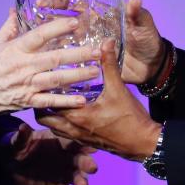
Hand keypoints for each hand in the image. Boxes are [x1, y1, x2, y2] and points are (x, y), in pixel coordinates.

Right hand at [0, 9, 99, 127]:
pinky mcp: (26, 101)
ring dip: (78, 76)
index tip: (76, 22)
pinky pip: (49, 102)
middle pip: (56, 58)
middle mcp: (24, 66)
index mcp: (16, 48)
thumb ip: (9, 27)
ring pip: (57, 79)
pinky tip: (82, 100)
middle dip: (79, 54)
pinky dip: (66, 101)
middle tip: (98, 49)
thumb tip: (17, 10)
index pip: (41, 34)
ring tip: (97, 71)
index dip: (59, 27)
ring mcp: (26, 85)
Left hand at [1, 122, 98, 184]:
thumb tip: (22, 127)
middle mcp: (65, 157)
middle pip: (80, 159)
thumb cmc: (18, 147)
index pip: (73, 140)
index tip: (92, 146)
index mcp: (59, 140)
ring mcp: (63, 173)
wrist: (10, 166)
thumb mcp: (17, 140)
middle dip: (87, 163)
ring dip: (81, 181)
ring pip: (76, 177)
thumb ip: (22, 136)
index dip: (82, 143)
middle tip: (92, 168)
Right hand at [33, 0, 164, 86]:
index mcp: (98, 17)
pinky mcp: (90, 66)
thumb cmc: (148, 40)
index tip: (42, 2)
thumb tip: (135, 0)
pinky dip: (61, 73)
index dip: (56, 3)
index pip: (72, 6)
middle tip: (30, 27)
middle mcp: (88, 32)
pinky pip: (72, 68)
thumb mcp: (144, 25)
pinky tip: (49, 78)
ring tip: (35, 51)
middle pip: (61, 26)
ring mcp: (87, 50)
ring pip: (62, 48)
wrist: (153, 66)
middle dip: (45, 25)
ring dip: (50, 49)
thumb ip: (137, 14)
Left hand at [36, 40, 160, 161]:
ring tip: (51, 99)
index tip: (41, 77)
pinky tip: (67, 113)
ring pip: (53, 127)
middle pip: (45, 118)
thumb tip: (106, 42)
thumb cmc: (130, 117)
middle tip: (43, 88)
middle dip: (40, 104)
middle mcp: (73, 129)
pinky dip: (60, 124)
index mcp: (77, 115)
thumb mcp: (119, 88)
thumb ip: (109, 65)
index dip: (43, 91)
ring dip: (50, 115)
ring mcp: (78, 138)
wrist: (143, 142)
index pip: (49, 103)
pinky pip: (64, 134)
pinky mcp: (85, 142)